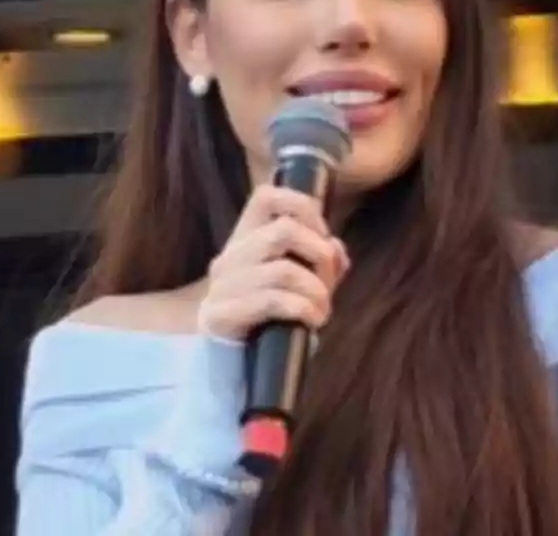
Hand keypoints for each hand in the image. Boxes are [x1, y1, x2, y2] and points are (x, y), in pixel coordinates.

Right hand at [198, 184, 348, 341]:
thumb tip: (336, 248)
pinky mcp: (221, 314)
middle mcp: (230, 255)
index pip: (266, 196)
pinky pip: (272, 301)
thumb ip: (320, 260)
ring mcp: (222, 285)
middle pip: (283, 231)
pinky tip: (312, 321)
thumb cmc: (270, 314)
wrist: (233, 361)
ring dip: (315, 291)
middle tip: (328, 281)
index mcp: (245, 238)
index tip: (323, 235)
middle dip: (319, 254)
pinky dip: (303, 310)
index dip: (301, 206)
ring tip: (322, 309)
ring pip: (283, 270)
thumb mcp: (299, 281)